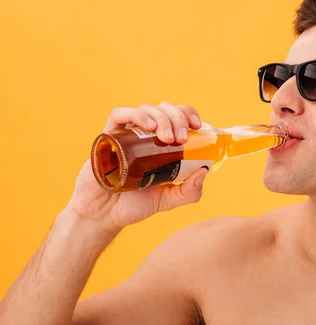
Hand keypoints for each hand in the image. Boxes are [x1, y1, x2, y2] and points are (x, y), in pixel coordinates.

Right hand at [65, 102, 208, 233]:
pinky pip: (120, 115)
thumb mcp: (168, 199)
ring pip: (146, 109)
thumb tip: (204, 171)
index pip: (177, 116)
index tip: (197, 126)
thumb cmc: (134, 204)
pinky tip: (149, 127)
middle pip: (164, 109)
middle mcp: (145, 134)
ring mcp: (126, 134)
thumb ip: (189, 191)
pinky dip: (137, 115)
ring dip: (162, 118)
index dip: (188, 114)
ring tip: (168, 138)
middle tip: (182, 138)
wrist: (104, 215)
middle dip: (178, 118)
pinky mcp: (108, 136)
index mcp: (161, 143)